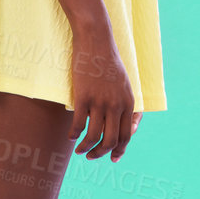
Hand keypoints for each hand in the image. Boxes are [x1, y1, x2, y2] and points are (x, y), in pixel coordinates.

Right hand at [68, 19, 136, 161]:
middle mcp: (116, 105)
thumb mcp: (123, 83)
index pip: (126, 135)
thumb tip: (116, 121)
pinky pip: (79, 124)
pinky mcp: (83, 97)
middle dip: (101, 153)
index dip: (120, 150)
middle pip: (111, 140)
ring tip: (79, 151)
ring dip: (86, 148)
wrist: (96, 41)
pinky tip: (70, 136)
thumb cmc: (107, 61)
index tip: (112, 157)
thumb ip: (122, 102)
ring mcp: (100, 102)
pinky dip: (74, 134)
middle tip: (92, 156)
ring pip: (95, 137)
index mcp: (129, 103)